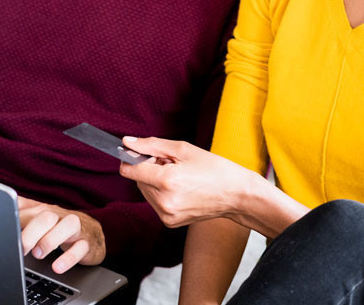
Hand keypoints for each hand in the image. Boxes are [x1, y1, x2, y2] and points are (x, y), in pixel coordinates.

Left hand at [18, 197, 105, 273]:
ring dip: (50, 240)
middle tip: (20, 249)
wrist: (93, 232)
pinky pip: (81, 248)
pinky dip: (69, 258)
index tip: (3, 236)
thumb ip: (19, 212)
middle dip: (30, 233)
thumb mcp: (39, 217)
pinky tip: (57, 267)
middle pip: (45, 216)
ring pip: (68, 225)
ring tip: (38, 254)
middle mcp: (59, 216)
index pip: (27, 211)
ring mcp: (75, 228)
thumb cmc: (59, 225)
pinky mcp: (87, 243)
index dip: (13, 222)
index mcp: (43, 210)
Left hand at [119, 137, 256, 227]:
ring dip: (155, 182)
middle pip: (137, 180)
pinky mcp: (170, 222)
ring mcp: (166, 214)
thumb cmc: (214, 169)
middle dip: (149, 169)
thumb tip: (127, 142)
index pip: (129, 170)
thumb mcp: (183, 149)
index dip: (134, 158)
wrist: (236, 195)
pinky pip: (155, 203)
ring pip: (145, 191)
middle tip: (172, 164)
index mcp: (167, 180)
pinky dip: (162, 194)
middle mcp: (164, 201)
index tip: (145, 154)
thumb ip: (152, 145)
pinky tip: (181, 189)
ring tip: (179, 177)